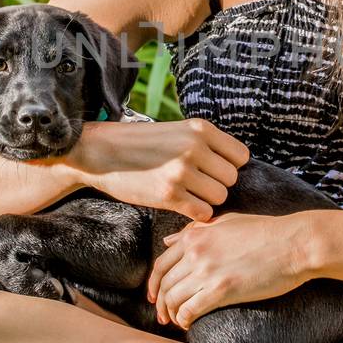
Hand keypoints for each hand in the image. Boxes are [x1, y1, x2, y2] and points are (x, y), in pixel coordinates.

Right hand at [67, 118, 249, 221]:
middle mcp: (195, 148)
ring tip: (188, 193)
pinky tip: (182, 204)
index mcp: (200, 129)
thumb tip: (235, 166)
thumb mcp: (177, 130)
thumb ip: (205, 143)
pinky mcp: (169, 195)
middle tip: (197, 184)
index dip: (229, 166)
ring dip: (206, 200)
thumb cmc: (140, 143)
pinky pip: (202, 213)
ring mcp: (182, 172)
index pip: (241, 156)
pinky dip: (196, 213)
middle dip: (217, 184)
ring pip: (219, 197)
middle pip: (231, 179)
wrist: (101, 152)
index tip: (213, 170)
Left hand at [147, 211, 315, 328]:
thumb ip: (197, 230)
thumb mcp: (227, 222)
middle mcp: (196, 252)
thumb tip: (169, 240)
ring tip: (176, 321)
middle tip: (163, 316)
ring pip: (173, 298)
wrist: (294, 243)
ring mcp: (207, 271)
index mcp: (196, 235)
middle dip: (160, 303)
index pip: (162, 264)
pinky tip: (189, 324)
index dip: (154, 283)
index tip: (156, 296)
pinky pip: (190, 310)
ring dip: (171, 314)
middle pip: (164, 284)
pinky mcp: (221, 290)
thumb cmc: (267, 231)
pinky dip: (184, 320)